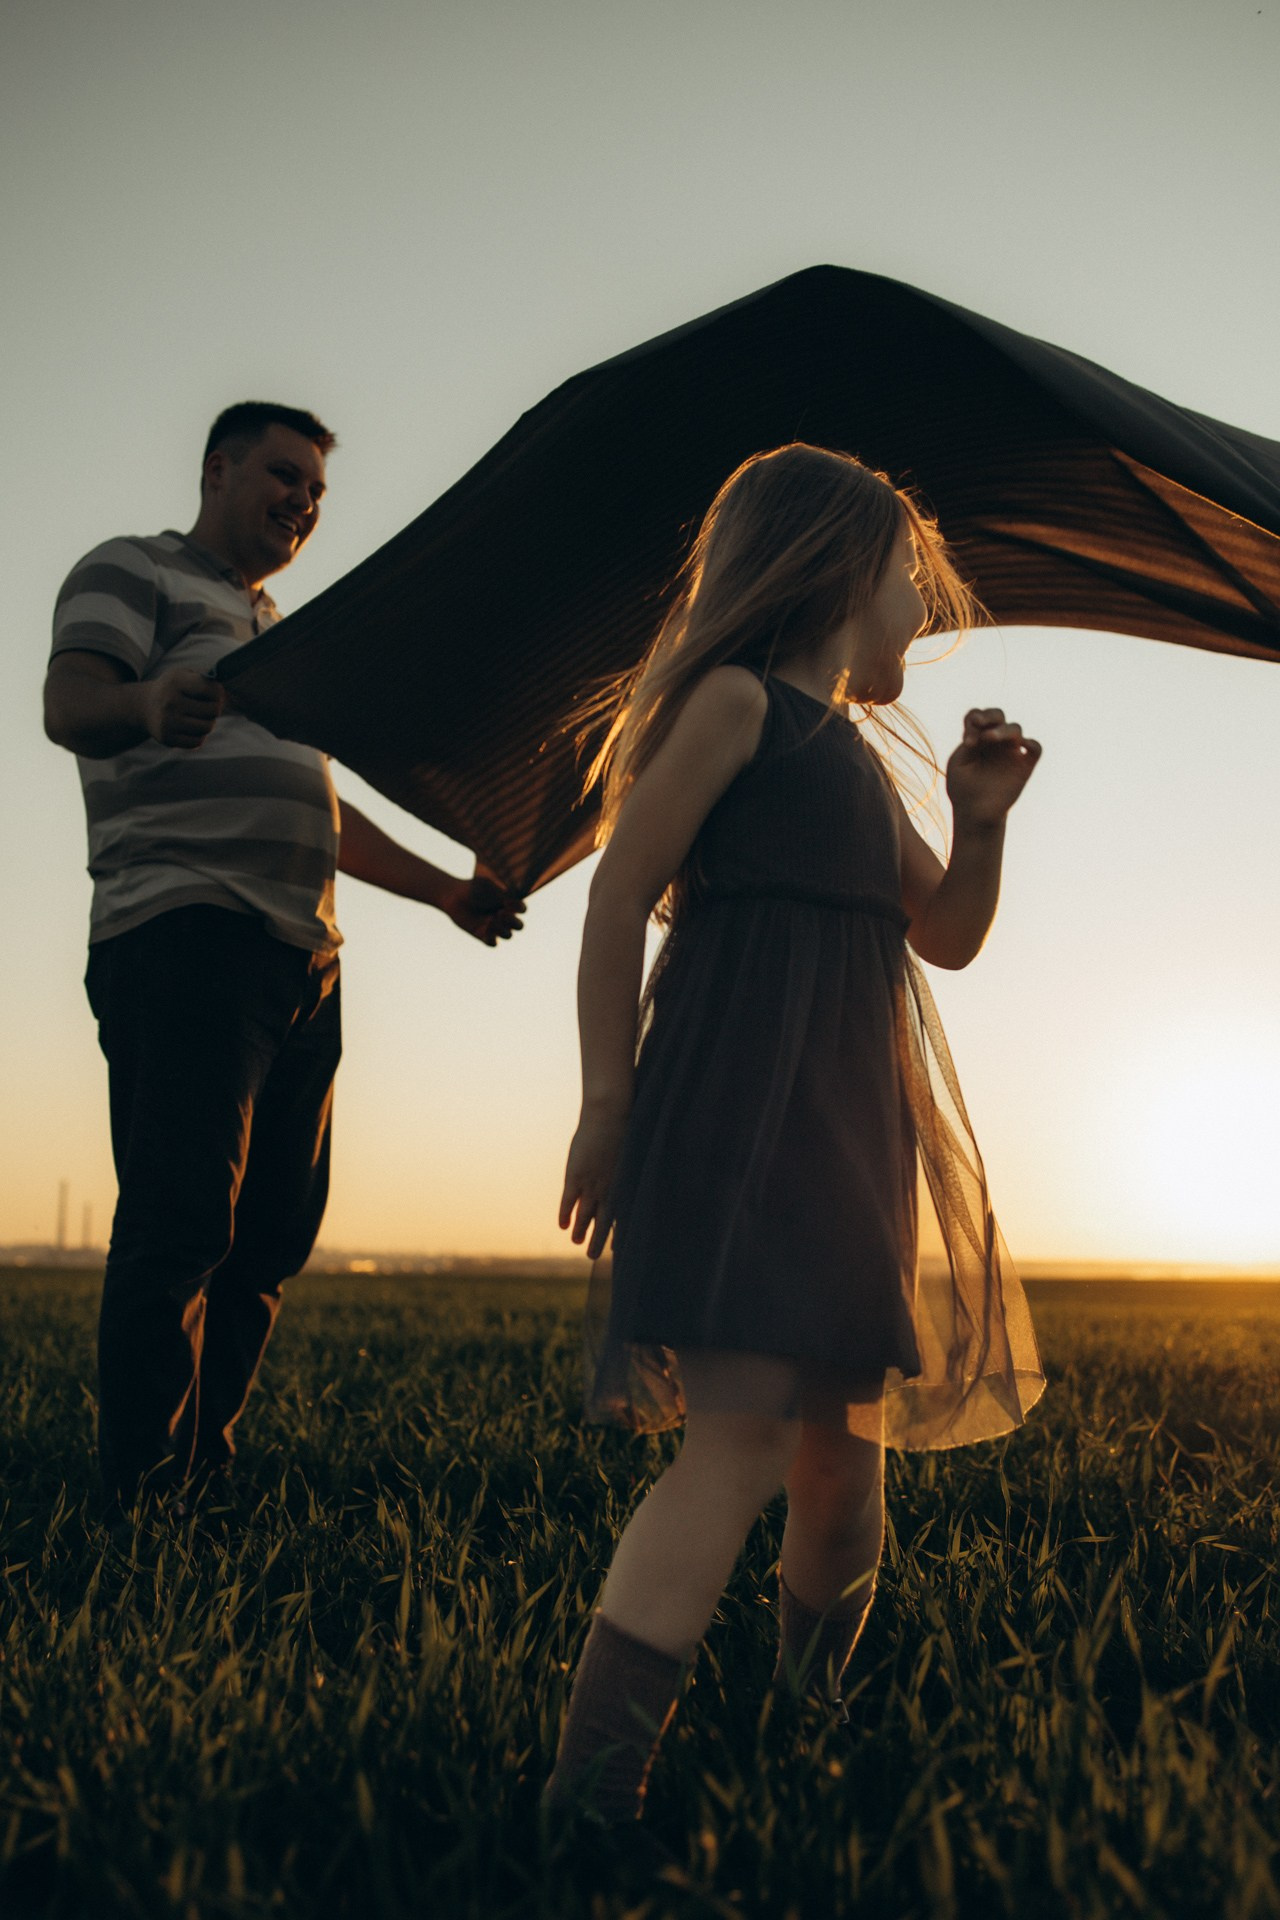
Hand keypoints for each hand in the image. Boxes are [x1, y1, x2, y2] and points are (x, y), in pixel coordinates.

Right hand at [139, 669, 225, 748]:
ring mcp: (168, 721)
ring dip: (209, 723)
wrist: (144, 706)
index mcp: (176, 681)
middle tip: (208, 708)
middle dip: (215, 709)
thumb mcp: (185, 675)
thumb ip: (207, 681)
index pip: (210, 689)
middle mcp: (170, 701)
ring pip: (207, 727)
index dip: (219, 693)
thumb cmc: (174, 690)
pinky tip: (192, 729)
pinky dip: (200, 736)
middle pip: (213, 710)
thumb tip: (229, 697)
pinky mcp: (167, 738)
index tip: (215, 695)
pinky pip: (197, 742)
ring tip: (201, 718)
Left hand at [441, 873, 526, 945]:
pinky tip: (485, 928)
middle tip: (500, 913)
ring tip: (491, 919)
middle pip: (519, 926)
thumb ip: (500, 888)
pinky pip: (492, 943)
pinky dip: (491, 938)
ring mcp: (494, 927)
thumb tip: (511, 890)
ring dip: (502, 929)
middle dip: (513, 921)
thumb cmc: (473, 887)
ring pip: (508, 935)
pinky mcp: (483, 935)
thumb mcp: (487, 884)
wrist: (454, 896)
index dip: (518, 907)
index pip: (522, 909)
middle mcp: (504, 918)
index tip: (506, 901)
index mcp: (509, 904)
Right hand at [559, 1104, 629, 1257]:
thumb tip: (642, 1170)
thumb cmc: (625, 1128)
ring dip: (580, 1231)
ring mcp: (591, 1184)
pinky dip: (565, 1214)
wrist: (608, 1116)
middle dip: (597, 1239)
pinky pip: (569, 1201)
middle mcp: (609, 1189)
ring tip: (577, 1244)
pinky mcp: (575, 1177)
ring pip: (585, 1215)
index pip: (622, 1216)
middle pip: (603, 1221)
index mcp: (625, 1185)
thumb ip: (632, 1166)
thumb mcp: (633, 1151)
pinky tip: (563, 1226)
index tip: (616, 1248)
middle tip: (592, 1256)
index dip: (618, 1233)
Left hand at [946, 708, 1041, 828]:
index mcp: (978, 737)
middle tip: (978, 724)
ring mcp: (1011, 752)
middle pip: (998, 715)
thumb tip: (980, 729)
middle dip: (989, 716)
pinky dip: (1031, 743)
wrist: (975, 814)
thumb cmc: (964, 789)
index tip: (967, 741)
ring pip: (1015, 729)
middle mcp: (996, 741)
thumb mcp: (959, 764)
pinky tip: (1021, 745)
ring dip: (1002, 730)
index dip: (973, 720)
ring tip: (989, 738)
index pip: (978, 717)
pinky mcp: (1024, 766)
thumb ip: (969, 744)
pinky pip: (1035, 748)